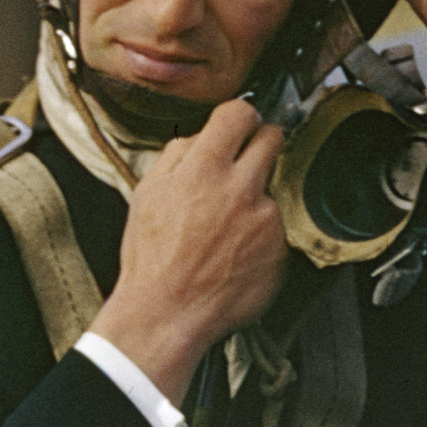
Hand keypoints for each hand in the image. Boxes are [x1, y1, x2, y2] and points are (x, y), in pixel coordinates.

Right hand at [89, 100, 285, 401]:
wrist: (167, 314)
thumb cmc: (152, 260)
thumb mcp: (147, 194)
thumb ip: (177, 155)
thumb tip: (201, 136)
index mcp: (203, 169)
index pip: (240, 113)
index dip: (239, 116)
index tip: (239, 125)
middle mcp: (240, 188)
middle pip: (272, 138)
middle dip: (260, 143)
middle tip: (245, 162)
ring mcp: (265, 219)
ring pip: (271, 187)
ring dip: (255, 198)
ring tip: (226, 228)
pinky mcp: (280, 248)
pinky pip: (276, 228)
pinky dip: (260, 236)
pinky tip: (235, 253)